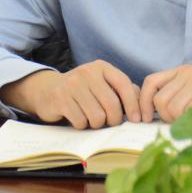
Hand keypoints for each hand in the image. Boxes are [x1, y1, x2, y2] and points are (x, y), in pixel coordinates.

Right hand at [0, 60, 141, 128]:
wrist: (48, 90)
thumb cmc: (83, 90)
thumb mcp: (102, 84)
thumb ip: (123, 91)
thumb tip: (143, 105)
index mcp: (101, 67)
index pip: (124, 84)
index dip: (133, 104)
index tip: (138, 119)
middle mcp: (87, 72)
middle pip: (112, 105)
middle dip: (114, 120)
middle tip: (110, 122)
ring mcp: (72, 85)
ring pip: (97, 116)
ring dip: (97, 124)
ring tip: (91, 118)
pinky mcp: (60, 99)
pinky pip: (81, 121)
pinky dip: (82, 125)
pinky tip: (78, 117)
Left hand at [139, 66, 191, 122]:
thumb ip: (179, 97)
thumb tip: (150, 115)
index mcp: (183, 71)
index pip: (151, 82)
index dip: (143, 102)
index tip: (144, 119)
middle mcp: (189, 72)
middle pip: (160, 101)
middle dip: (168, 118)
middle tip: (186, 121)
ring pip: (174, 110)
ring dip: (183, 122)